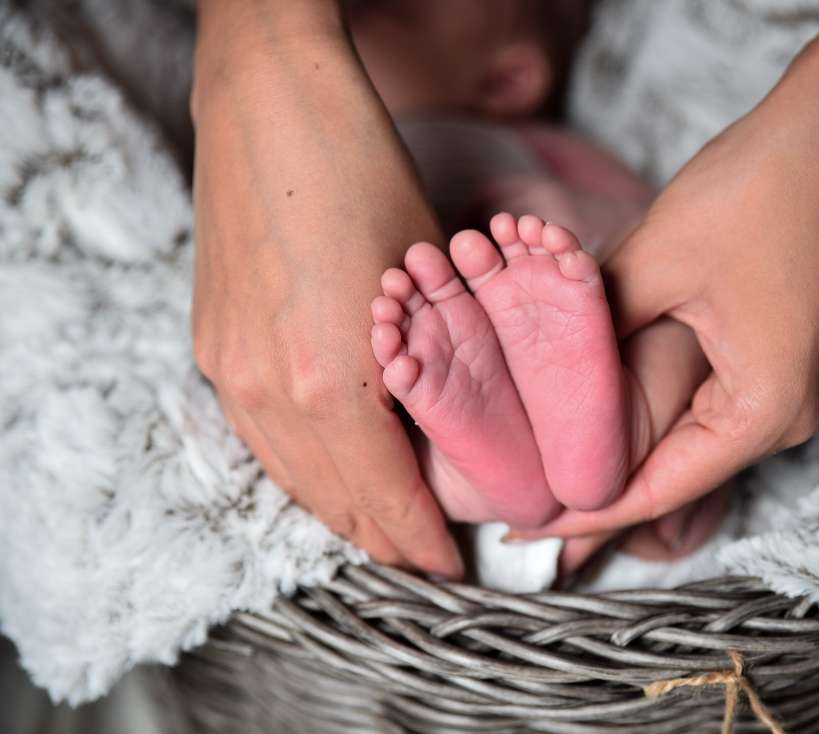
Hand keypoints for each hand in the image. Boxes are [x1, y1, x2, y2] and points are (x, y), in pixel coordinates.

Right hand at [190, 0, 461, 576]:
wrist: (271, 107)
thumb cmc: (363, 174)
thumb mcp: (423, 278)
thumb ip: (428, 362)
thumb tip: (446, 421)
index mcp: (332, 378)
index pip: (385, 494)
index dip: (420, 538)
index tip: (448, 567)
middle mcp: (268, 389)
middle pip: (331, 499)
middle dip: (382, 539)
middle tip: (423, 562)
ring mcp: (229, 368)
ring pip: (289, 474)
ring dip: (338, 511)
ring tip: (381, 532)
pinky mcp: (212, 344)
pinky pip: (260, 436)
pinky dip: (301, 467)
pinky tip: (328, 472)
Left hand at [515, 41, 818, 540]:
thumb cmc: (756, 187)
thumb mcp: (655, 263)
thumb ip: (596, 333)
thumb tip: (545, 377)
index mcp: (767, 409)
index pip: (658, 490)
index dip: (586, 515)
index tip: (524, 531)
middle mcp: (795, 415)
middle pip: (681, 475)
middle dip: (603, 486)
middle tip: (527, 503)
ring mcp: (800, 388)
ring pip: (698, 441)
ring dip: (633, 446)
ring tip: (558, 462)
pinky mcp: (793, 359)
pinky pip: (720, 406)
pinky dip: (666, 413)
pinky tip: (614, 412)